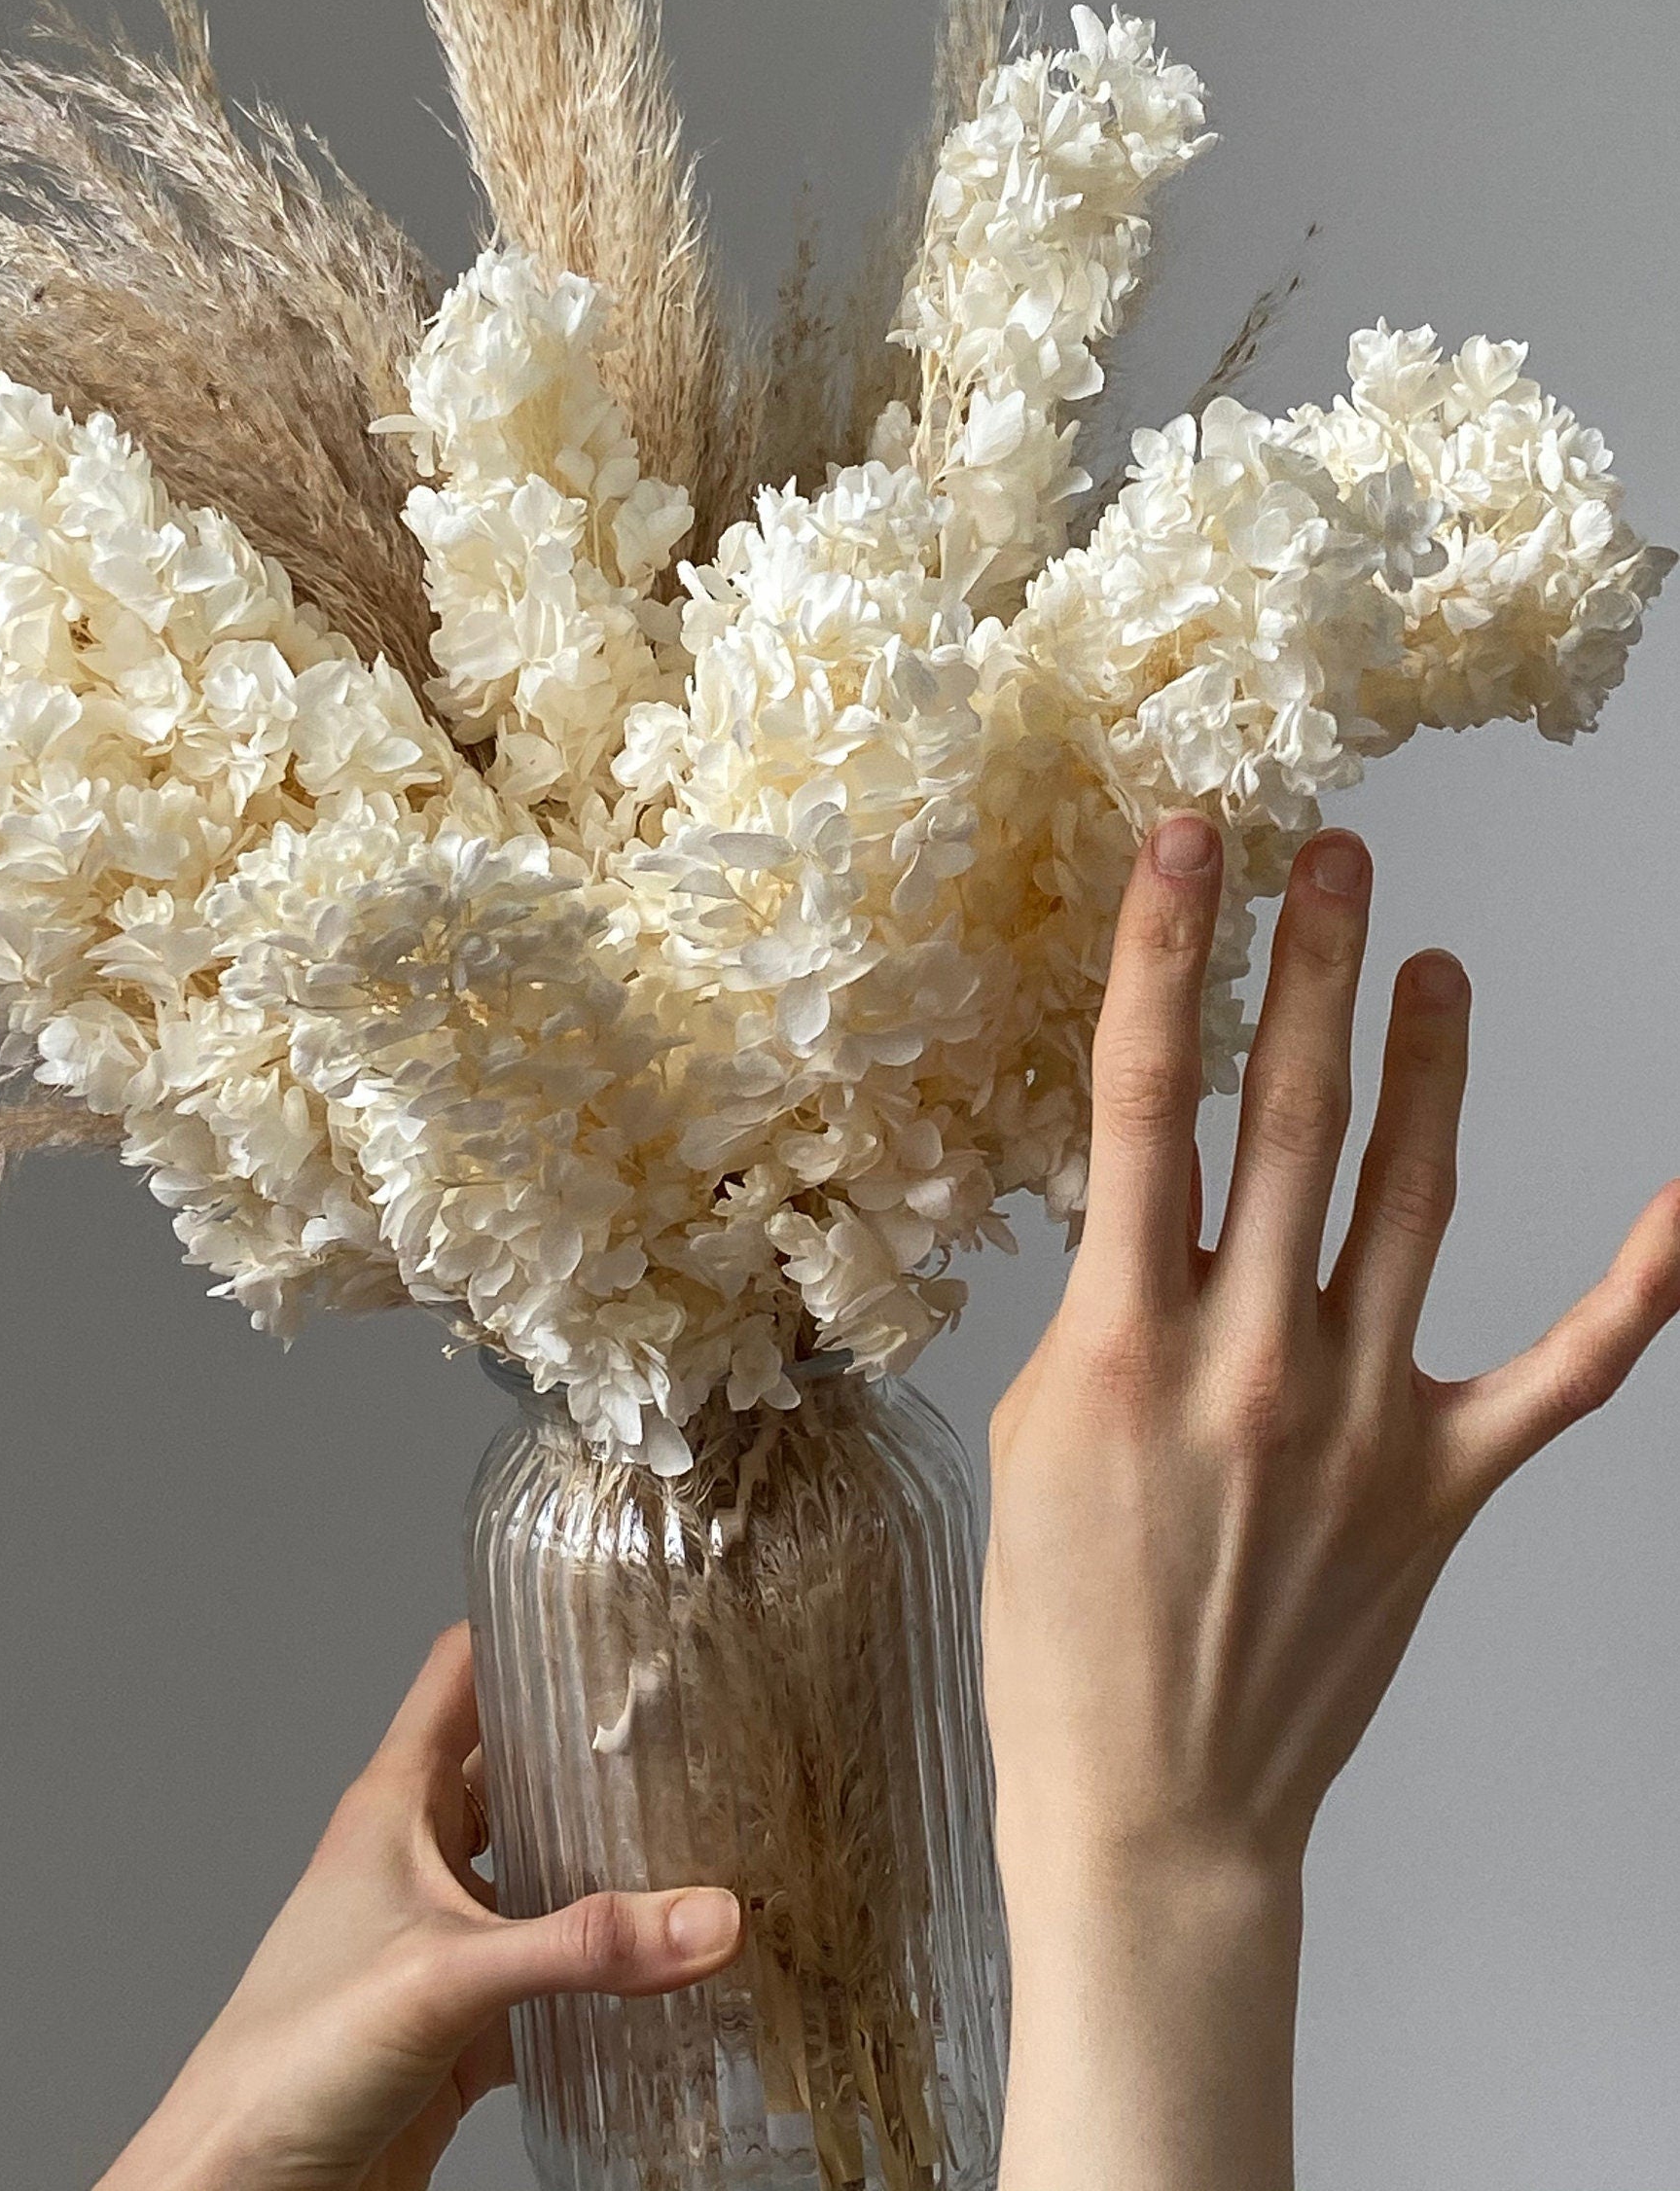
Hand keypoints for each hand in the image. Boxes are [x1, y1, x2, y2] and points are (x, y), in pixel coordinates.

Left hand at [95, 1621, 743, 2190]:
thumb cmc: (287, 2062)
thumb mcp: (449, 1980)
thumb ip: (584, 1949)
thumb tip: (712, 1917)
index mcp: (393, 1804)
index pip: (460, 1672)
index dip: (526, 1628)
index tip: (610, 1604)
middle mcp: (415, 1858)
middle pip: (511, 1768)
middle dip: (589, 1747)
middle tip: (689, 1724)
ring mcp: (438, 1939)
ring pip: (534, 1870)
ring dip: (601, 1859)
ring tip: (697, 1834)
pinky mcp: (458, 2022)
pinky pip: (543, 1974)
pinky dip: (598, 1969)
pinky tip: (658, 1971)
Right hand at [983, 813, 1679, 2190]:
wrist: (1154, 1809)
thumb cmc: (1065, 1633)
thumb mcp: (1036, 1436)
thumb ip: (1100, 1305)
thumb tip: (1145, 1200)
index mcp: (1124, 1344)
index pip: (1142, 1100)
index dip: (1165, 954)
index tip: (1185, 847)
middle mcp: (1251, 1363)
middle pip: (1292, 1118)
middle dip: (1311, 967)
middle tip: (1332, 854)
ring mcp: (1359, 1423)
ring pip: (1412, 1199)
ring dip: (1428, 1063)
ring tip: (1435, 960)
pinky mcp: (1444, 1486)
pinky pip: (1568, 1370)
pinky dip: (1640, 1283)